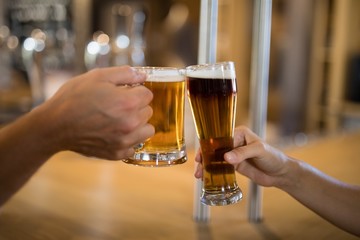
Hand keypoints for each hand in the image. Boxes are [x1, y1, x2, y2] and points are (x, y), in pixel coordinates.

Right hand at [40, 66, 154, 159]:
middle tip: (117, 105)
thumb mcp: (98, 76)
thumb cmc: (74, 98)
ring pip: (147, 130)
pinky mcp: (117, 153)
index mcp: (128, 102)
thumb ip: (125, 74)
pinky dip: (128, 140)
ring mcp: (125, 141)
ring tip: (120, 120)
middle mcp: (131, 123)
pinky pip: (134, 146)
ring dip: (138, 124)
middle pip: (148, 111)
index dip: (136, 90)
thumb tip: (143, 75)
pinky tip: (114, 133)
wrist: (54, 125)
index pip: (148, 94)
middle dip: (136, 106)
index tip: (124, 92)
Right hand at [195, 126, 290, 187]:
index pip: (220, 137)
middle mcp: (234, 142)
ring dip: (207, 166)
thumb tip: (226, 157)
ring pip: (215, 158)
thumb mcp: (258, 151)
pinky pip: (221, 167)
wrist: (281, 173)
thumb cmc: (273, 157)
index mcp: (239, 133)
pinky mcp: (234, 165)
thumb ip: (242, 153)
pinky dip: (213, 172)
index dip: (209, 146)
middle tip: (198, 167)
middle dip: (205, 157)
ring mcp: (233, 154)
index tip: (201, 155)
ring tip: (199, 175)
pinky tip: (206, 177)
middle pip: (215, 148)